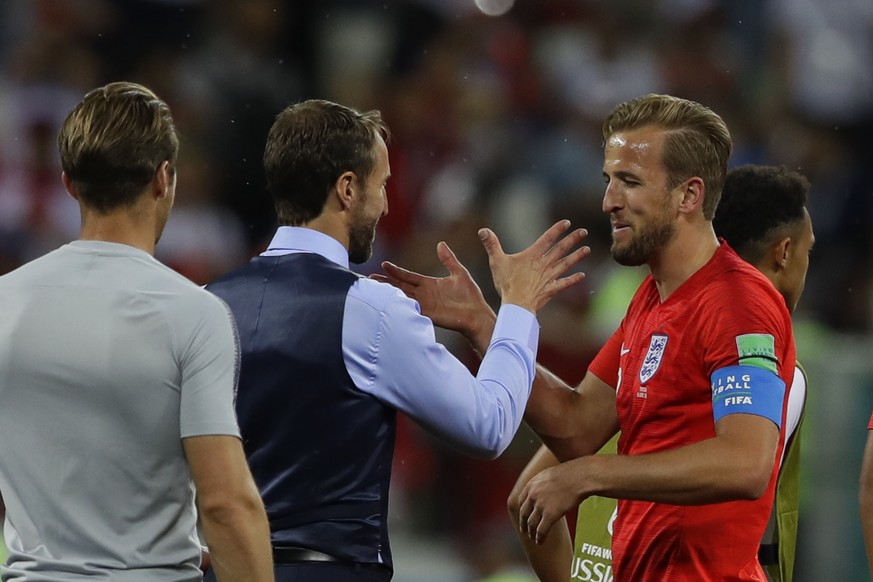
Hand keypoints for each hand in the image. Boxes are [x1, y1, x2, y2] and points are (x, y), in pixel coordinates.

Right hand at [374, 241, 495, 344]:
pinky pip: (411, 307)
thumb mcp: (459, 272)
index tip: (384, 264)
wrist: (477, 314)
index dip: (396, 271)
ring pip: (403, 296)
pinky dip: (401, 304)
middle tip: (370, 277)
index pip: (408, 276)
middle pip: (401, 286)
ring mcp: (425, 304)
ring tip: (375, 288)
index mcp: (429, 284)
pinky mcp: (428, 313)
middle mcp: (424, 294)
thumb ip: (448, 259)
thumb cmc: (470, 296)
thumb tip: (441, 244)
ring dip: (390, 292)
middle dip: (386, 282)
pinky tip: (391, 301)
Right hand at [480, 220, 589, 312]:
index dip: (557, 230)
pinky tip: (582, 275)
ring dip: (577, 256)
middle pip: (560, 249)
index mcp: (532, 256)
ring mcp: (549, 277)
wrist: (517, 305)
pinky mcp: (551, 290)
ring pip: (565, 264)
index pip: (547, 239)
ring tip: (587, 249)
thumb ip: (491, 245)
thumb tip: (482, 230)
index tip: (567, 222)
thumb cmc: (506, 283)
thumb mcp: (496, 262)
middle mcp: (544, 265)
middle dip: (572, 239)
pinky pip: (564, 283)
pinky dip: (573, 279)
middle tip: (583, 231)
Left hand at [517, 460, 584, 544]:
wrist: (579, 478)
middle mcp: (533, 495)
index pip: (520, 501)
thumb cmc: (570, 474)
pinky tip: (540, 541)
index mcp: (531, 484)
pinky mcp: (550, 515)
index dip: (522, 510)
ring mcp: (541, 505)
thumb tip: (544, 489)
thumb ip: (541, 483)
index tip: (523, 516)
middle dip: (523, 523)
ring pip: (531, 524)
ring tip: (533, 538)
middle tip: (524, 530)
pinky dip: (539, 538)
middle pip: (523, 513)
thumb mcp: (549, 474)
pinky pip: (541, 530)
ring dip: (531, 533)